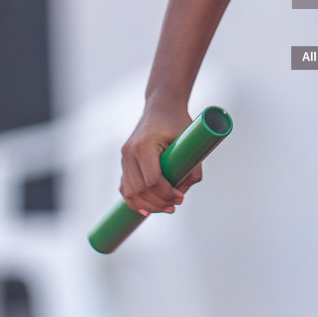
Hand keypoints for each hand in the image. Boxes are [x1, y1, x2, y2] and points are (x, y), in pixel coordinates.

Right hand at [119, 101, 202, 215]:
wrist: (161, 106)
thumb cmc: (178, 123)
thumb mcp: (190, 143)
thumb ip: (193, 169)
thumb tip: (182, 194)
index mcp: (144, 145)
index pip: (152, 180)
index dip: (166, 195)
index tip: (180, 198)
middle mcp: (130, 152)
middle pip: (140, 190)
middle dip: (158, 203)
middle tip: (175, 206)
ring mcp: (124, 157)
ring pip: (130, 192)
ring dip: (147, 206)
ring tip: (166, 208)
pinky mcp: (125, 162)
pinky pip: (125, 188)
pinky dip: (134, 201)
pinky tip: (147, 210)